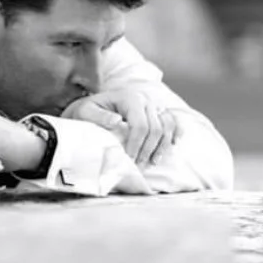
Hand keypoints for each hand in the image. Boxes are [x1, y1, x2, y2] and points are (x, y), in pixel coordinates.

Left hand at [62, 90, 178, 164]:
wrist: (94, 106)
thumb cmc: (89, 110)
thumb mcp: (87, 112)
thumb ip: (100, 117)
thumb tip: (117, 121)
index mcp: (129, 97)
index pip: (140, 125)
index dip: (136, 145)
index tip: (129, 159)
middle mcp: (145, 98)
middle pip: (156, 127)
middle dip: (148, 149)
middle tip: (138, 165)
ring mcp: (154, 104)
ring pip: (168, 125)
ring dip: (162, 146)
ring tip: (152, 161)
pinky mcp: (159, 110)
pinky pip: (173, 121)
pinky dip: (175, 133)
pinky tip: (173, 145)